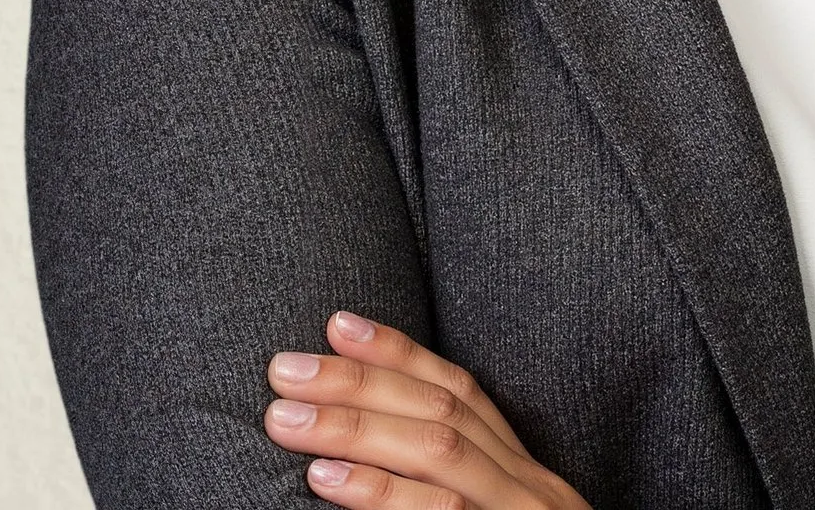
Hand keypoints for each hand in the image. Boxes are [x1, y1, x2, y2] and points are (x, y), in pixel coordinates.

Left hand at [264, 311, 591, 509]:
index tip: (337, 322)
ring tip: (287, 419)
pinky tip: (329, 483)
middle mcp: (531, 494)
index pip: (462, 394)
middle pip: (443, 415)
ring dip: (358, 428)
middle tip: (283, 369)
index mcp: (525, 480)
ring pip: (441, 455)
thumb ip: (450, 493)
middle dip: (360, 383)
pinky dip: (384, 496)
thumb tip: (359, 457)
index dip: (399, 352)